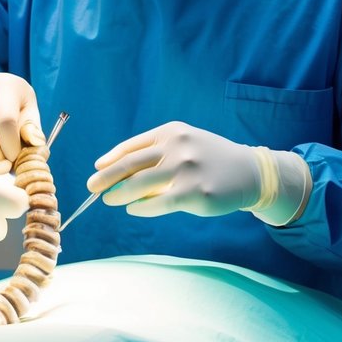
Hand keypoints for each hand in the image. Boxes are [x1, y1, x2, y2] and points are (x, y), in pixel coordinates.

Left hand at [88, 121, 310, 224]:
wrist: (249, 172)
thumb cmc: (208, 159)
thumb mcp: (183, 144)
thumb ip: (153, 153)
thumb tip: (112, 169)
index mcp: (170, 133)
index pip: (131, 147)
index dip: (110, 159)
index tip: (97, 169)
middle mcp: (177, 147)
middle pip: (130, 165)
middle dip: (106, 177)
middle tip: (91, 187)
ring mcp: (186, 170)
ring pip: (139, 184)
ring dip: (119, 194)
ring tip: (109, 200)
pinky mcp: (196, 193)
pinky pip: (158, 203)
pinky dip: (141, 207)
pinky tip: (133, 209)